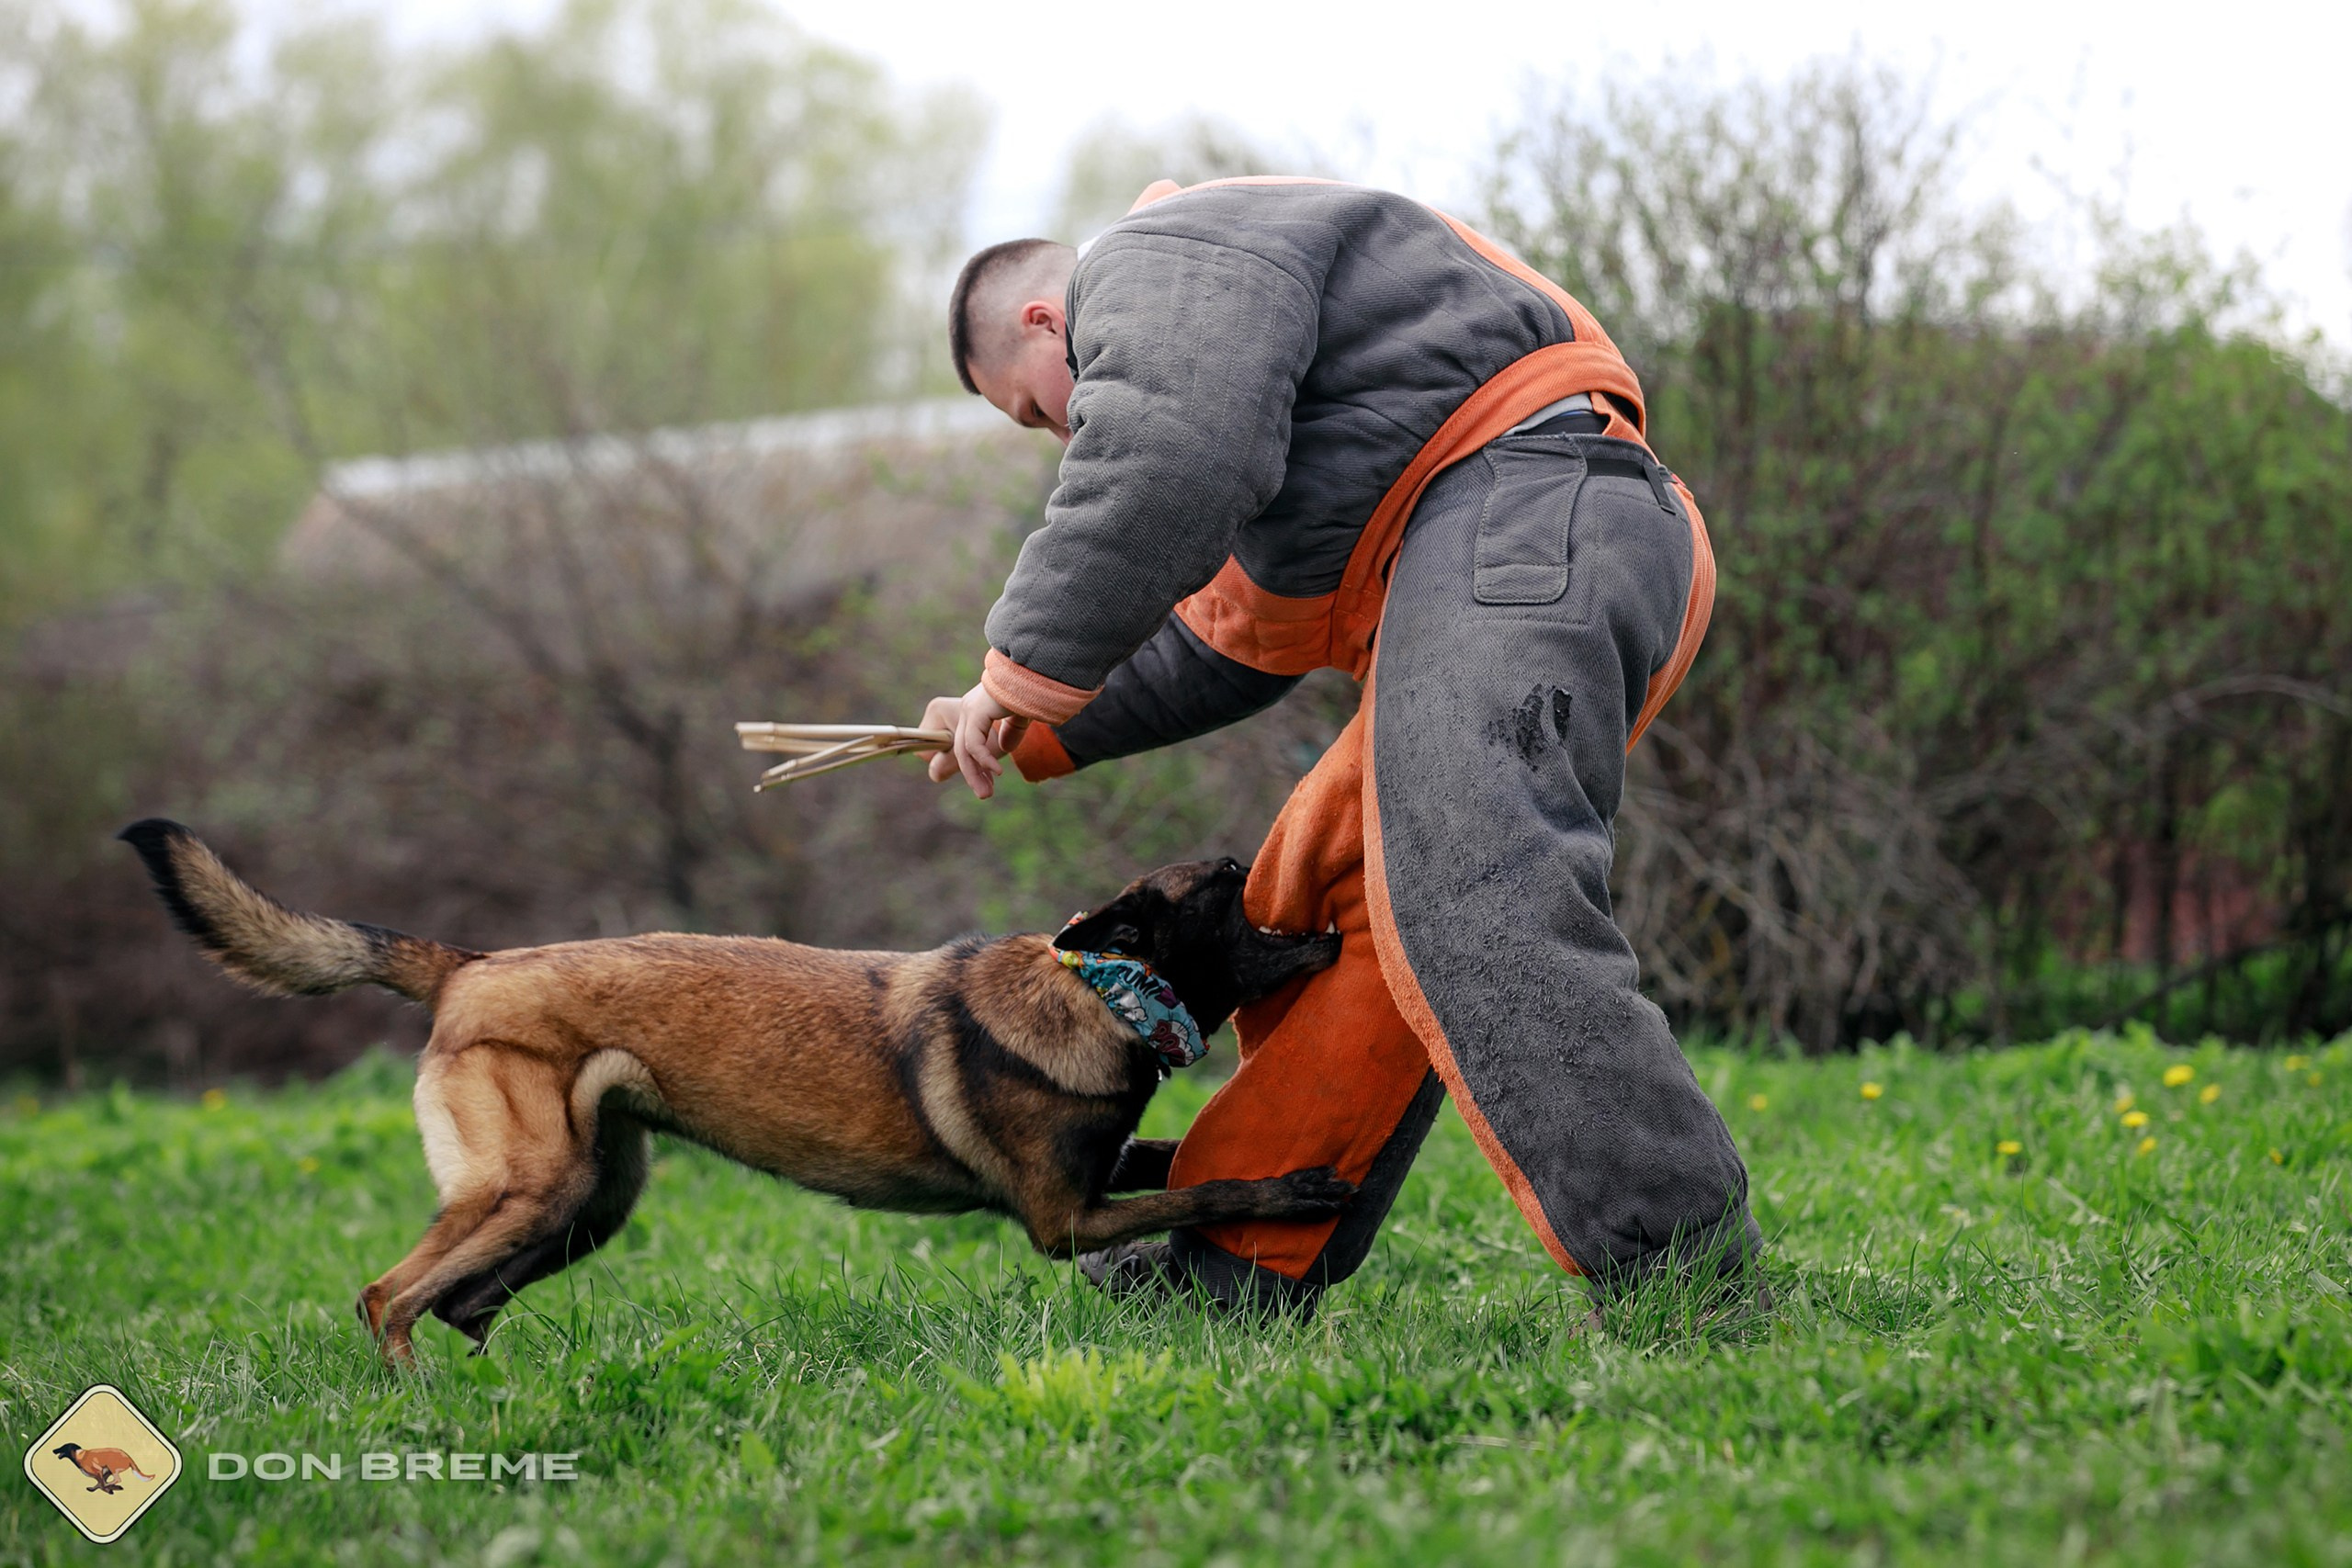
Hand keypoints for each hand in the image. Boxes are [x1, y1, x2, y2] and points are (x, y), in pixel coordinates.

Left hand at [921, 683, 1029, 799]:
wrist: (1036, 671)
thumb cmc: (1031, 689)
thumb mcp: (1020, 716)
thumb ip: (1011, 731)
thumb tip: (1005, 748)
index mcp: (976, 709)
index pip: (968, 743)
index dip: (976, 764)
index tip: (990, 780)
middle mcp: (969, 710)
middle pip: (962, 750)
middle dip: (973, 775)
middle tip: (985, 794)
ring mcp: (970, 710)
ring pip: (964, 750)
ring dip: (975, 774)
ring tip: (986, 792)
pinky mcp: (976, 712)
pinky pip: (974, 744)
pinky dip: (984, 761)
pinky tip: (996, 772)